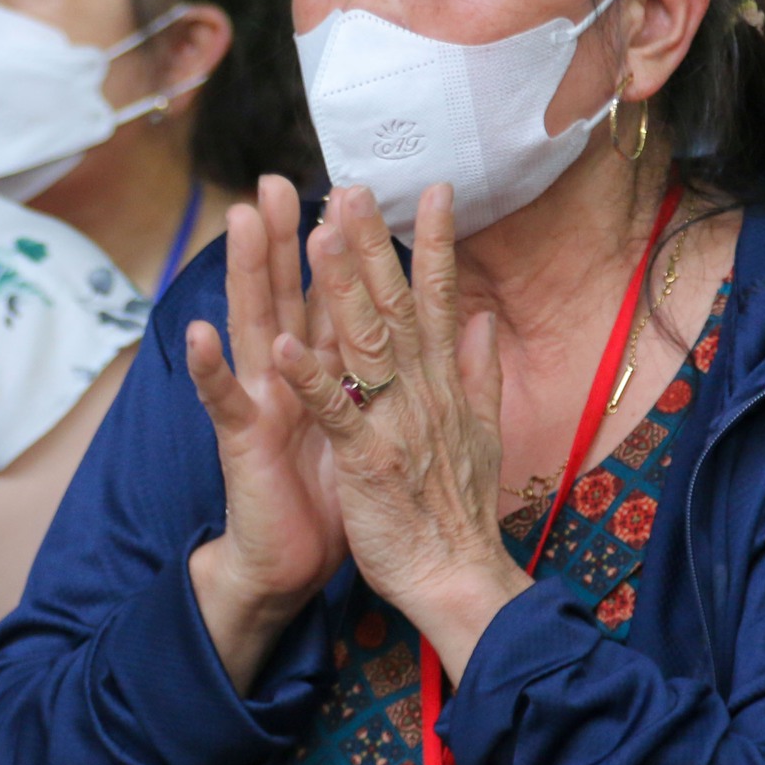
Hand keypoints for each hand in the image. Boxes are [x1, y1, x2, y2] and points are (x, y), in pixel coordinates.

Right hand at [183, 175, 348, 690]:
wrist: (295, 562)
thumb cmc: (334, 494)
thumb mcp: (371, 424)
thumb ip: (387, 370)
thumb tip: (419, 326)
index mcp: (322, 370)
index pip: (329, 295)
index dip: (336, 245)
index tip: (346, 190)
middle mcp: (286, 375)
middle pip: (284, 293)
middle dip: (281, 237)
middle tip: (276, 180)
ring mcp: (260, 402)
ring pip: (252, 326)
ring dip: (246, 274)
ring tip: (241, 222)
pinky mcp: (242, 441)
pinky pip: (224, 400)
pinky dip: (210, 369)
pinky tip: (198, 334)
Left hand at [273, 185, 526, 674]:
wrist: (459, 579)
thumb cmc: (457, 509)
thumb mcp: (480, 432)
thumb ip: (477, 373)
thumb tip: (480, 320)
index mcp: (443, 384)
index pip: (438, 300)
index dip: (433, 243)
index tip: (430, 188)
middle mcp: (423, 392)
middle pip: (396, 305)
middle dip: (373, 243)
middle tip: (353, 185)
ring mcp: (396, 423)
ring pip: (364, 343)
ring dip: (340, 286)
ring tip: (318, 233)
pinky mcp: (368, 460)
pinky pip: (335, 413)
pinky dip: (311, 379)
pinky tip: (283, 346)